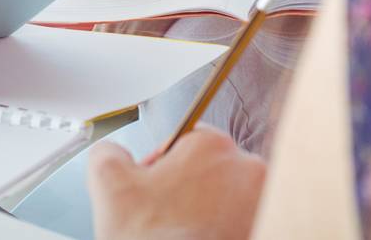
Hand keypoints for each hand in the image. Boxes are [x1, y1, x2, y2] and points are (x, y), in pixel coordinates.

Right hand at [89, 129, 265, 239]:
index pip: (184, 141)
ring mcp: (261, 204)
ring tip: (182, 231)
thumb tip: (110, 153)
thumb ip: (108, 153)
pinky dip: (221, 230)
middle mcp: (248, 170)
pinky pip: (240, 221)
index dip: (161, 166)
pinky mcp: (263, 230)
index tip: (152, 188)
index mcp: (213, 145)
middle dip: (186, 189)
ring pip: (227, 197)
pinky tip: (200, 238)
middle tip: (165, 215)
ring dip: (206, 211)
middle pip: (210, 168)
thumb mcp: (109, 185)